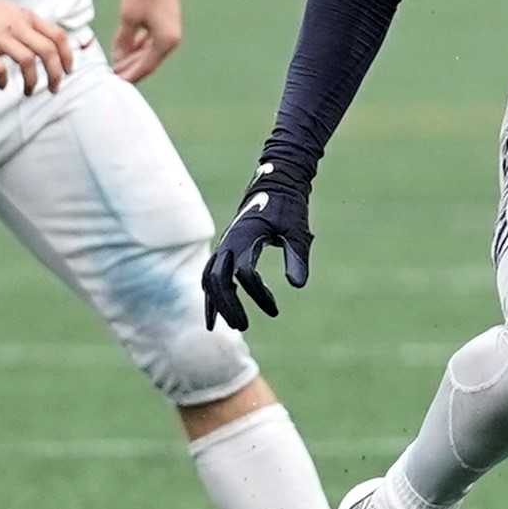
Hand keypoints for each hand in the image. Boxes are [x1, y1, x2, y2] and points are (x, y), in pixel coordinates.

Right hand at [0, 0, 76, 93]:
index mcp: (26, 17)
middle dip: (56, 74)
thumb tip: (45, 43)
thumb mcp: (11, 11)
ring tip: (29, 92)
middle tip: (54, 88)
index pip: (57, 35)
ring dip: (32, 82)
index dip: (67, 55)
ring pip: (27, 62)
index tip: (68, 70)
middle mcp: (16, 26)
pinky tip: (2, 85)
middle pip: (48, 51)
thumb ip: (28, 25)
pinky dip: (3, 81)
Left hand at [111, 0, 181, 83]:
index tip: (113, 82)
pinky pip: (152, 40)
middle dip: (130, 69)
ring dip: (134, 58)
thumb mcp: (128, 18)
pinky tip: (126, 48)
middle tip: (111, 75)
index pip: (145, 67)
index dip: (128, 75)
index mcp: (166, 42)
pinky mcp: (167, 22)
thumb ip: (123, 41)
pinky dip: (139, 46)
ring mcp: (171, 31)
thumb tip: (118, 59)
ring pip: (150, 52)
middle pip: (149, 61)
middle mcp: (172, 39)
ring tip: (116, 64)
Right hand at [201, 162, 313, 330]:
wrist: (277, 181)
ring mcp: (225, 244)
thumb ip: (297, 257)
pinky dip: (212, 294)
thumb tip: (297, 285)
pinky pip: (211, 274)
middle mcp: (230, 242)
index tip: (274, 310)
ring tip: (222, 326)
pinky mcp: (227, 247)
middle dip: (226, 305)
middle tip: (242, 326)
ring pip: (209, 278)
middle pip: (216, 280)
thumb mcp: (298, 231)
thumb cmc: (289, 206)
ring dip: (215, 302)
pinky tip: (215, 313)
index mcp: (246, 237)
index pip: (244, 273)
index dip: (258, 293)